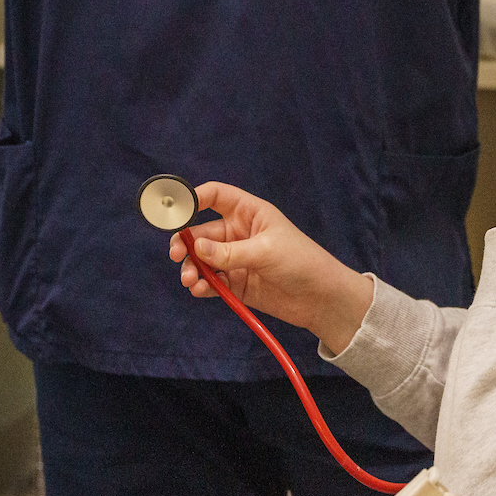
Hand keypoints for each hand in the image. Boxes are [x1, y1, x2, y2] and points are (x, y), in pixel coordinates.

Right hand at [170, 181, 372, 352]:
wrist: (322, 299)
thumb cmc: (302, 262)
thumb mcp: (265, 251)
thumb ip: (229, 252)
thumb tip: (194, 249)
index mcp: (249, 213)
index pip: (215, 196)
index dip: (193, 198)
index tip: (174, 211)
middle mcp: (239, 233)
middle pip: (200, 232)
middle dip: (185, 243)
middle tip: (175, 255)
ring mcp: (236, 259)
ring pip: (202, 259)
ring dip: (191, 267)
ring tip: (190, 280)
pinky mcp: (236, 284)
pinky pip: (211, 281)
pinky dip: (201, 285)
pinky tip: (199, 289)